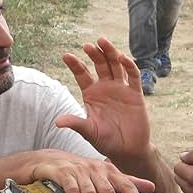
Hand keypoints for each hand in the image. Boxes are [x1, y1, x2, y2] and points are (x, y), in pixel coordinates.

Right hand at [28, 149, 153, 192]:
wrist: (45, 161)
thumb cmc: (78, 171)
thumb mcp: (103, 175)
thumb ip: (126, 181)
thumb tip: (152, 187)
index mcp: (107, 170)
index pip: (125, 183)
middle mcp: (95, 168)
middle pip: (107, 191)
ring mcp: (78, 169)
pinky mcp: (61, 172)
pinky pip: (71, 189)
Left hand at [56, 37, 151, 161]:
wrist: (127, 150)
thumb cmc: (106, 141)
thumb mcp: (89, 132)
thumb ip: (76, 124)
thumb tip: (57, 122)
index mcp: (91, 94)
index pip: (82, 74)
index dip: (75, 64)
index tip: (66, 55)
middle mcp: (105, 87)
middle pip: (100, 65)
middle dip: (94, 54)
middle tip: (87, 45)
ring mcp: (121, 89)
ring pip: (115, 65)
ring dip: (110, 53)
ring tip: (102, 41)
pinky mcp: (135, 94)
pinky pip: (133, 76)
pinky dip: (129, 66)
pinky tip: (123, 58)